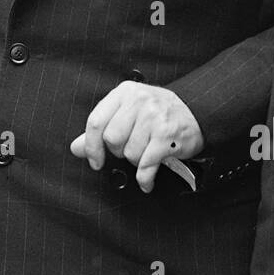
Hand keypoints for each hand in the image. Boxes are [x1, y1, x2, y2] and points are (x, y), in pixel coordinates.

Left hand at [69, 81, 203, 191]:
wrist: (197, 112)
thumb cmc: (158, 113)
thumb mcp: (127, 112)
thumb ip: (101, 129)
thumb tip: (76, 148)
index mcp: (124, 93)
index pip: (96, 121)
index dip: (91, 146)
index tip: (94, 160)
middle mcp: (139, 101)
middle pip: (112, 139)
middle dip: (120, 151)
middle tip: (134, 148)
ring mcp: (154, 118)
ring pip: (129, 154)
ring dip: (137, 160)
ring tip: (148, 152)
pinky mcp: (167, 136)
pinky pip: (146, 166)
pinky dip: (145, 178)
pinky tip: (147, 181)